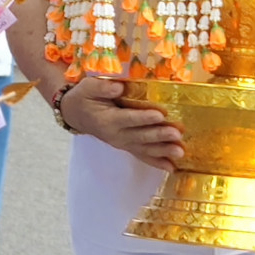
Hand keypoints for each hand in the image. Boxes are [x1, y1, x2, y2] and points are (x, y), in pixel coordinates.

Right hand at [59, 75, 184, 167]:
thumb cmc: (84, 98)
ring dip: (163, 150)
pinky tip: (171, 167)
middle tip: (176, 134)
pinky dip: (157, 162)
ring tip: (180, 151)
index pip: (127, 118)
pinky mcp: (126, 146)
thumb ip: (102, 87)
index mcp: (106, 119)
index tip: (160, 114)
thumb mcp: (88, 87)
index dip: (143, 117)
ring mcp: (121, 143)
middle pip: (140, 136)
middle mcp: (115, 134)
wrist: (75, 114)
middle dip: (159, 135)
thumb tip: (119, 87)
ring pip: (144, 148)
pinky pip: (142, 156)